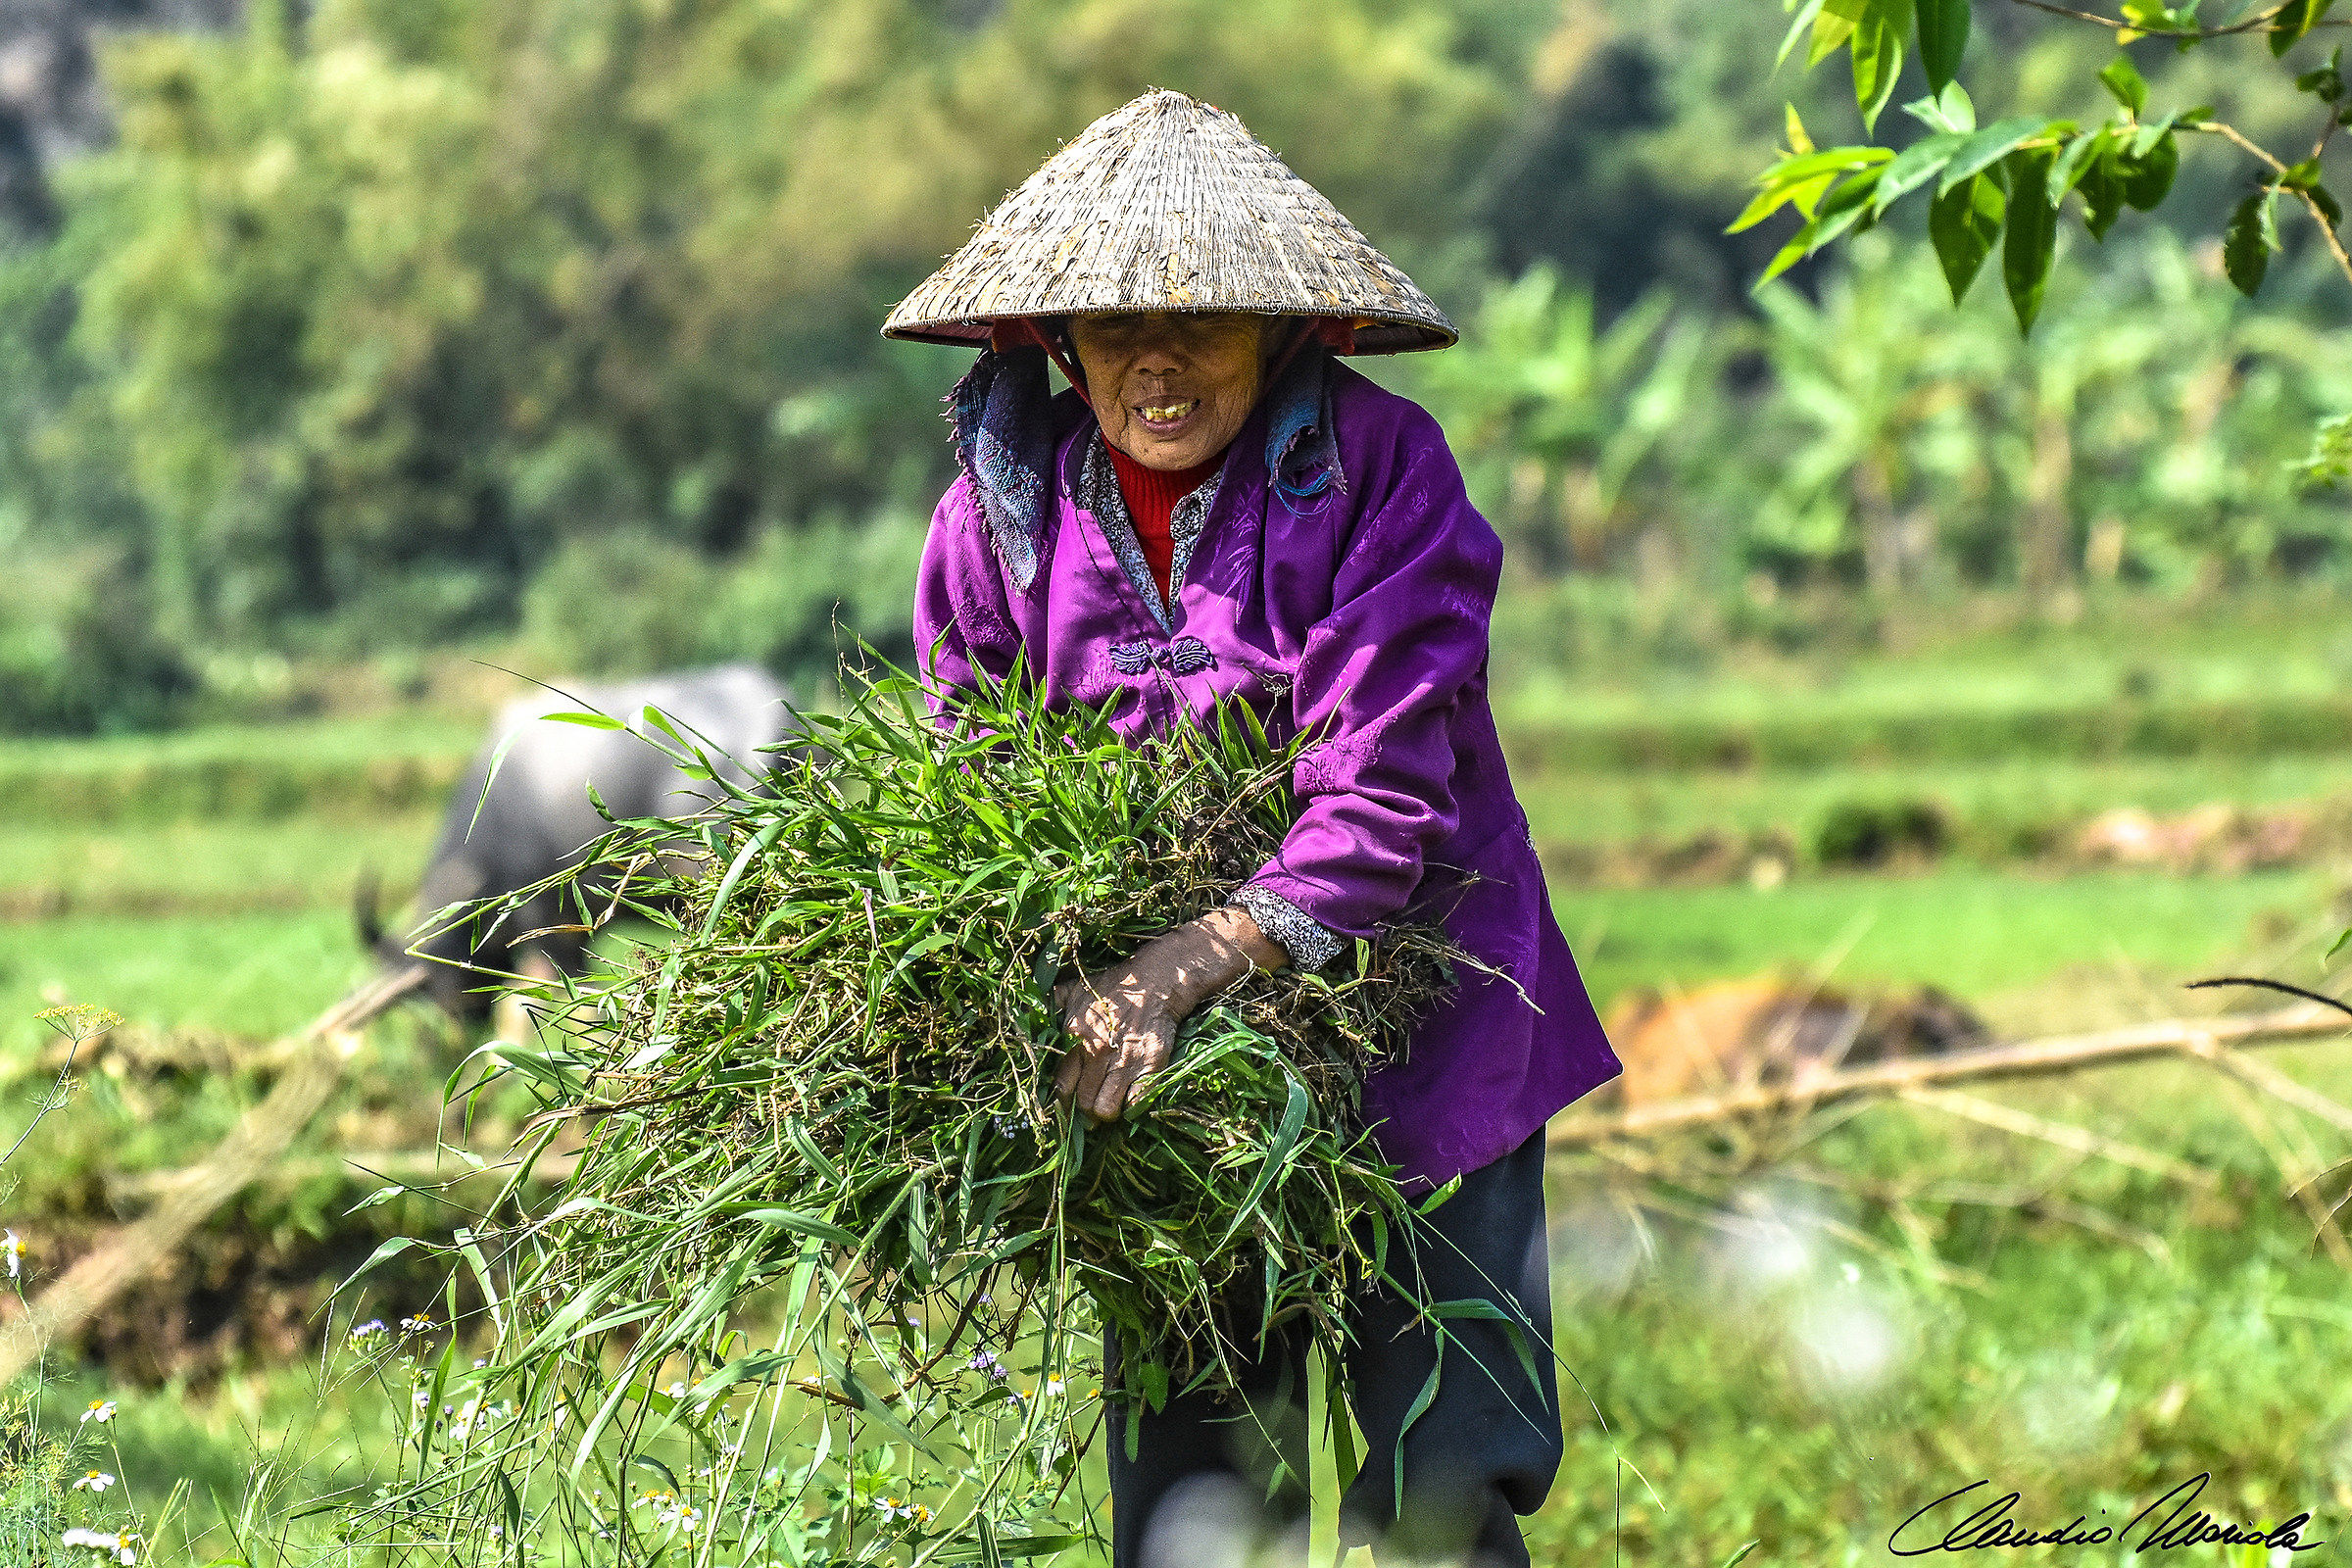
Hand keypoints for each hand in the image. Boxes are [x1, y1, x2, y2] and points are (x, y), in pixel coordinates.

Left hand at [1051, 907, 1287, 1120]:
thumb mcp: (1077, 988)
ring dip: (1106, 1114)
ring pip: (1106, 1109)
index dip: (1062, 1102)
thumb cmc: (1114, 986)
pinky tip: (1130, 1099)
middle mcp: (1097, 1052)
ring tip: (1109, 1109)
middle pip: (1082, 1102)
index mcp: (1075, 1037)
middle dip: (1085, 1113)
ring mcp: (1125, 1061)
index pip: (1061, 1084)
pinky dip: (1132, 1107)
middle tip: (1090, 1112)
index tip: (1068, 1105)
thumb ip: (1053, 1002)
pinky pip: (1136, 1102)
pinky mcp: (1151, 1065)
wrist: (1156, 981)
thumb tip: (1027, 1010)